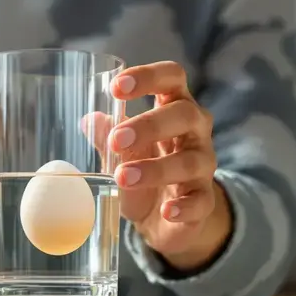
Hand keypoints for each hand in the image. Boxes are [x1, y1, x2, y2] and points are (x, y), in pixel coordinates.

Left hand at [84, 61, 231, 271]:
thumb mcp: (122, 152)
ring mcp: (204, 165)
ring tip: (124, 178)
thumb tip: (90, 120)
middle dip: (150, 125)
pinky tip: (166, 210)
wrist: (163, 218)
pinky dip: (183, 206)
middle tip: (116, 140)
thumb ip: (108, 135)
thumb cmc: (143, 170)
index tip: (116, 87)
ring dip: (156, 169)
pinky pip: (201, 200)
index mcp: (174, 106)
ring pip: (190, 160)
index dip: (148, 76)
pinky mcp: (205, 200)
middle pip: (184, 114)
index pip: (172, 77)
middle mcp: (195, 130)